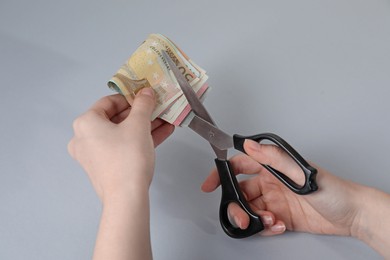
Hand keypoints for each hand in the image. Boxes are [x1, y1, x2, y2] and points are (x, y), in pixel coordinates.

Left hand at [68, 89, 174, 201]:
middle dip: (140, 114)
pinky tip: (161, 134)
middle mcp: (84, 138)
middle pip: (116, 118)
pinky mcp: (105, 167)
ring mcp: (94, 154)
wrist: (127, 197)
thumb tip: (146, 93)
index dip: (130, 97)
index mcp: (86, 123)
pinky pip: (122, 147)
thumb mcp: (139, 124)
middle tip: (157, 108)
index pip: (109, 102)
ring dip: (144, 126)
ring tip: (164, 120)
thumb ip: (143, 104)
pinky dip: (139, 140)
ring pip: (122, 134)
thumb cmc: (128, 157)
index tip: (145, 97)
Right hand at [202, 139, 362, 236]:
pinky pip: (263, 223)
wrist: (351, 214)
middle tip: (242, 216)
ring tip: (267, 221)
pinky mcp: (281, 217)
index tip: (210, 184)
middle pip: (241, 193)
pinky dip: (266, 227)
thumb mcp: (300, 171)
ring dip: (253, 218)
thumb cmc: (332, 188)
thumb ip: (272, 158)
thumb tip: (249, 145)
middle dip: (236, 206)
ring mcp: (275, 201)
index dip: (222, 173)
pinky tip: (277, 226)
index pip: (240, 166)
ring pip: (250, 210)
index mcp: (272, 168)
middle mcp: (271, 183)